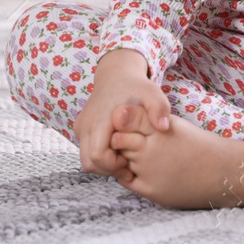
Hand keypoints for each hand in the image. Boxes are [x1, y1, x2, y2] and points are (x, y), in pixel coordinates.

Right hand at [72, 48, 172, 176]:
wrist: (116, 75)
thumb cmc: (136, 87)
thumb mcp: (152, 93)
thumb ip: (159, 108)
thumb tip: (162, 127)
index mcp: (100, 120)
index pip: (97, 156)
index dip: (112, 164)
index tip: (128, 159)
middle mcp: (85, 125)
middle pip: (89, 163)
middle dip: (108, 169)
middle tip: (126, 163)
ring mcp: (80, 128)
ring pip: (86, 161)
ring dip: (103, 165)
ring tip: (122, 157)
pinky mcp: (80, 129)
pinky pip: (86, 152)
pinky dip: (99, 157)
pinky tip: (116, 149)